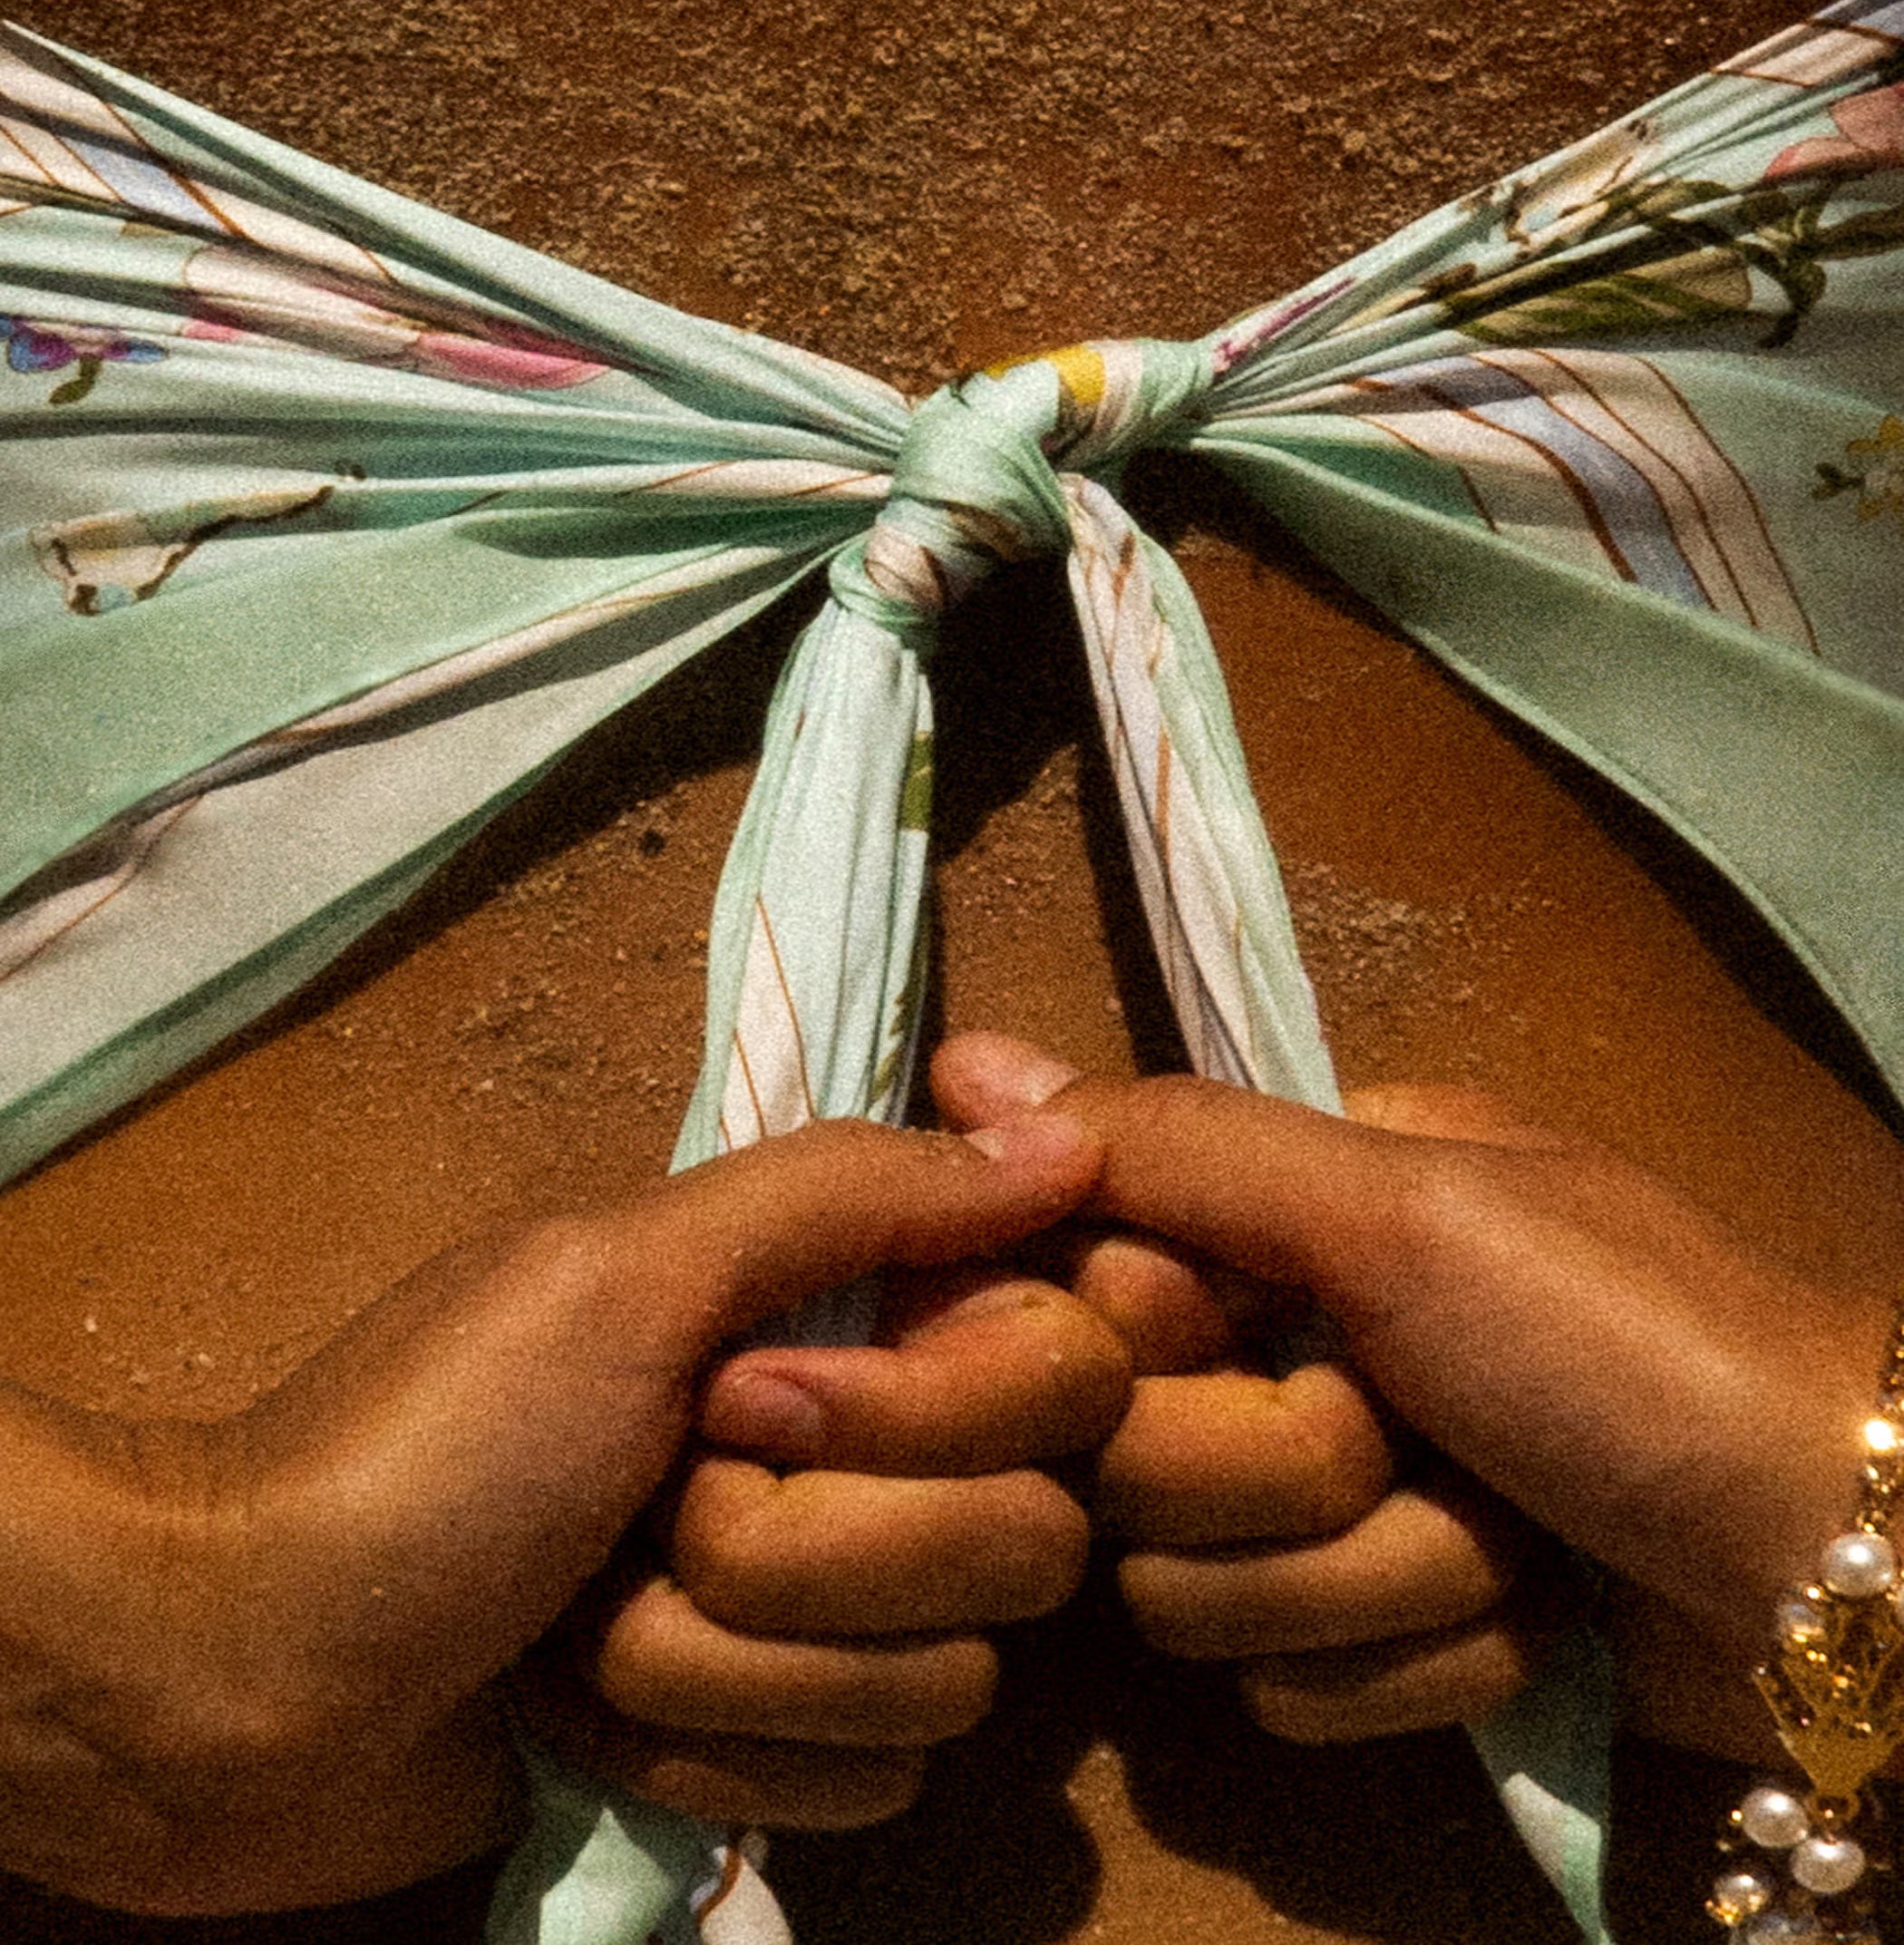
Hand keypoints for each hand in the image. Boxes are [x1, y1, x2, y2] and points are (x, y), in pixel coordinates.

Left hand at [0, 1111, 1096, 1914]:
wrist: (244, 1675)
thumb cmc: (427, 1448)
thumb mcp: (622, 1277)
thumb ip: (848, 1196)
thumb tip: (1070, 1141)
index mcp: (834, 1313)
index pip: (1057, 1368)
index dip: (933, 1412)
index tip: (747, 1397)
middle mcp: (858, 1452)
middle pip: (1014, 1547)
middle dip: (808, 1557)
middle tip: (649, 1513)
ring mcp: (815, 1612)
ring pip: (936, 1687)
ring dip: (730, 1669)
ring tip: (589, 1625)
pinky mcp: (768, 1748)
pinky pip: (856, 1792)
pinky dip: (701, 1756)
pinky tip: (584, 1715)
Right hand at [931, 1033, 1888, 1759]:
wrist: (1833, 1564)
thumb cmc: (1622, 1342)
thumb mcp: (1400, 1206)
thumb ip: (1176, 1147)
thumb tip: (960, 1063)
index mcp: (1297, 1205)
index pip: (1079, 1279)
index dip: (1140, 1334)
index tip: (1227, 1324)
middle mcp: (1301, 1342)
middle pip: (1130, 1457)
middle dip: (1281, 1474)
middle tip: (1411, 1431)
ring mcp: (1349, 1499)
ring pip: (1199, 1593)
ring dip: (1374, 1578)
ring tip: (1506, 1535)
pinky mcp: (1391, 1638)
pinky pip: (1290, 1692)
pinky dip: (1421, 1662)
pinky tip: (1527, 1621)